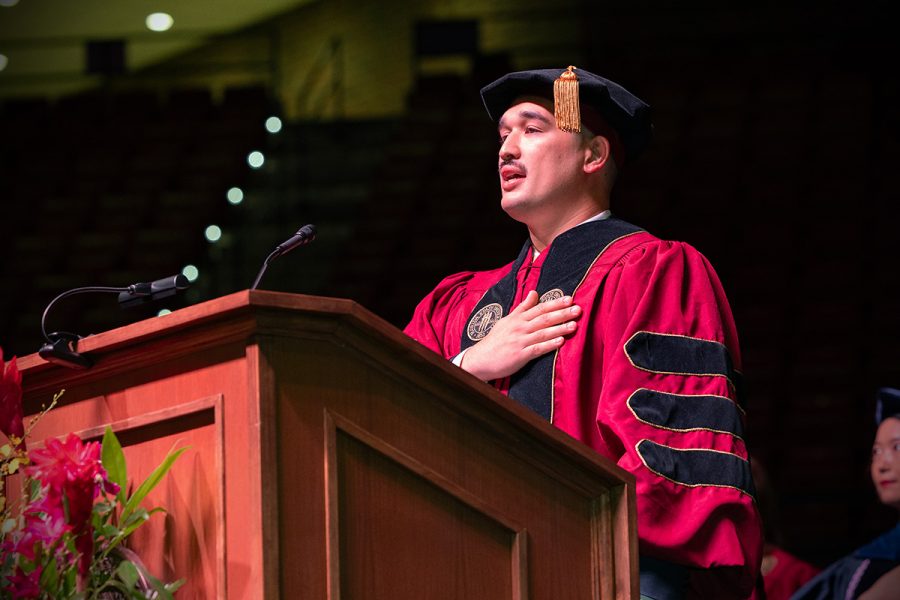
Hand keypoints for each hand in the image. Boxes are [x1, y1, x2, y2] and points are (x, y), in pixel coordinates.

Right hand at [460, 290, 580, 380]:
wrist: (480, 359)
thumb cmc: (495, 340)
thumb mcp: (507, 320)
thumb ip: (522, 308)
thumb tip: (534, 293)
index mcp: (517, 319)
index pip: (539, 308)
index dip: (555, 303)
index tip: (569, 299)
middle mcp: (520, 328)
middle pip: (544, 318)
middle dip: (562, 313)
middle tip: (578, 309)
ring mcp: (520, 341)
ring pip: (543, 333)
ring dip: (559, 328)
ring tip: (574, 325)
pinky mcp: (520, 355)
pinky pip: (537, 349)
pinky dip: (549, 345)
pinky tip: (560, 342)